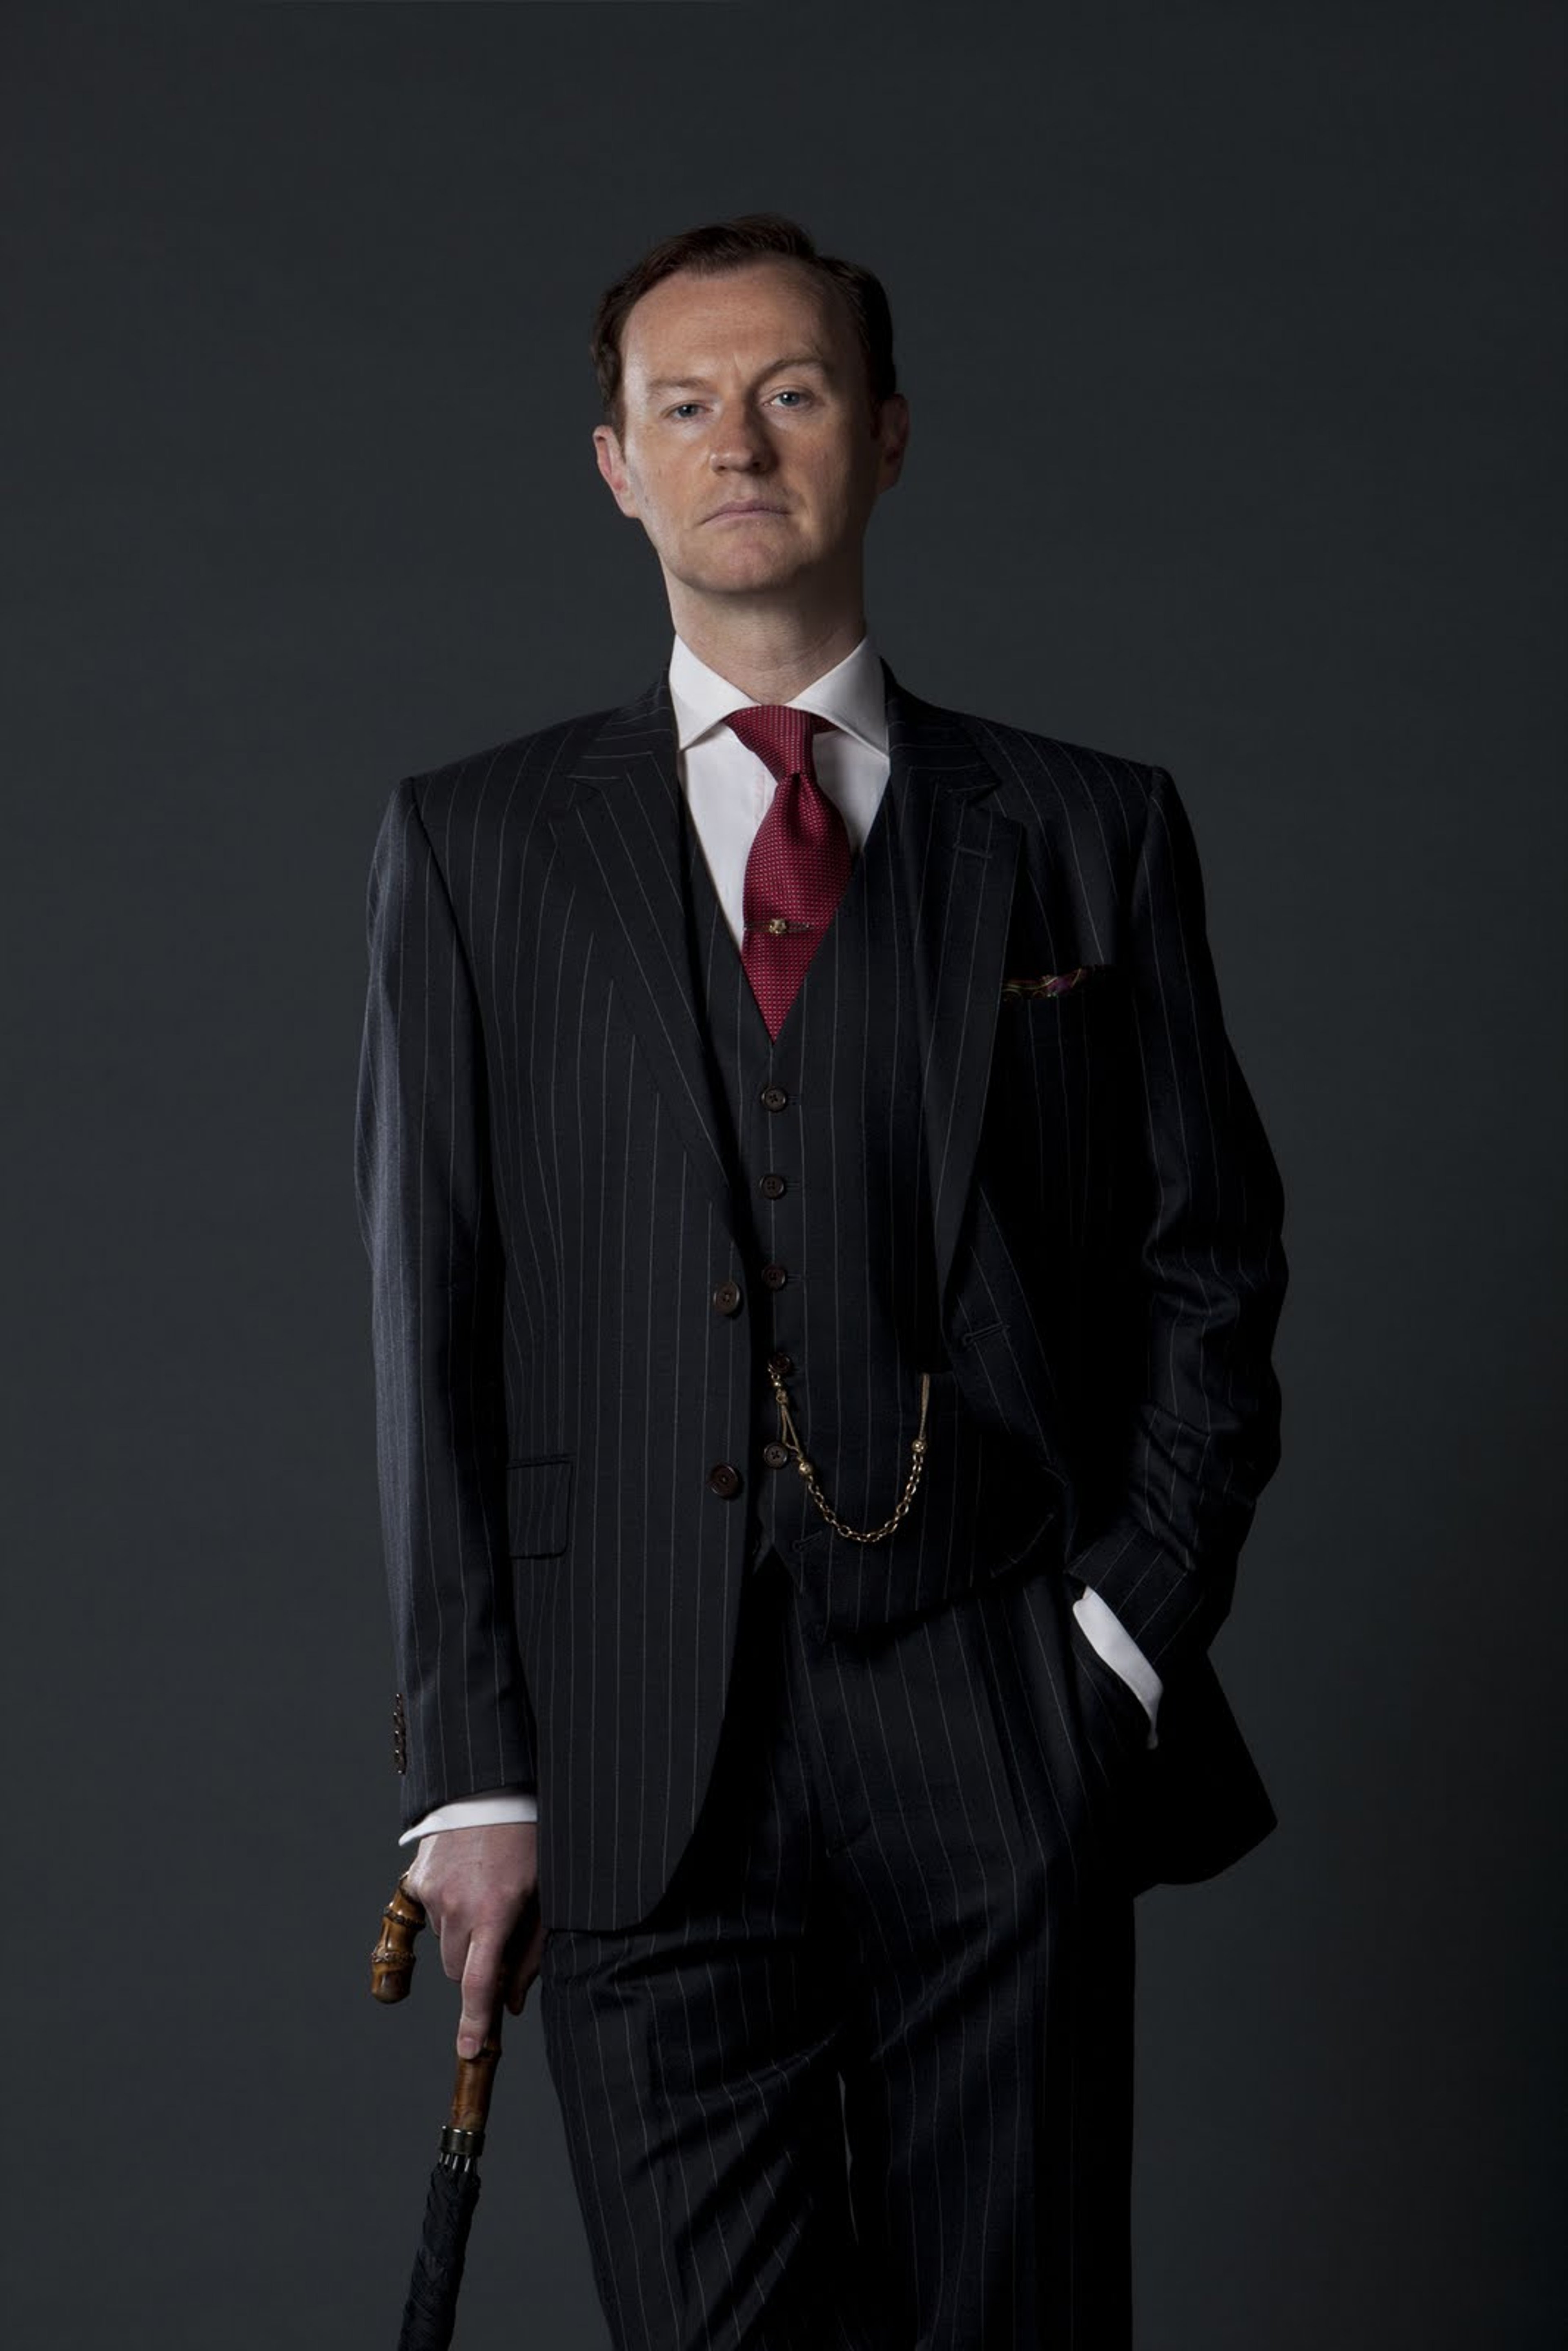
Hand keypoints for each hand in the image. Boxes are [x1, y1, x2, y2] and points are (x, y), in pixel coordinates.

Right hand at [402, 1820, 542, 2056]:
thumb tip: (512, 2004)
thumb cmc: (529, 1840)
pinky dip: (446, 1911)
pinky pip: (429, 1916)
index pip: (477, 1983)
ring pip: (444, 1944)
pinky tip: (466, 1882)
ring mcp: (433, 1893)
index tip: (470, 2050)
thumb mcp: (544, 1895)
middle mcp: (457, 1907)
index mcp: (493, 1912)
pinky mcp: (417, 1880)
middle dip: (476, 1967)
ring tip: (487, 1895)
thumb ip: (531, 1952)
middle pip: (457, 1970)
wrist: (491, 1788)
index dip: (474, 2022)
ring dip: (463, 1937)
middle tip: (501, 1936)